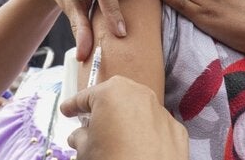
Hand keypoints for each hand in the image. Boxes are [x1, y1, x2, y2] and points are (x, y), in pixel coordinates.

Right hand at [60, 76, 188, 159]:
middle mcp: (139, 95)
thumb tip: (80, 137)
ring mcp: (161, 111)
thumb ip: (80, 137)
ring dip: (127, 120)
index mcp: (112, 93)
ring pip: (138, 109)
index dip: (73, 105)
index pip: (86, 96)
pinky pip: (156, 126)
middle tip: (91, 124)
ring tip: (116, 139)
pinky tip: (139, 149)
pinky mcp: (177, 130)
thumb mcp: (85, 151)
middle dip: (103, 109)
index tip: (67, 110)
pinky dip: (147, 133)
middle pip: (115, 96)